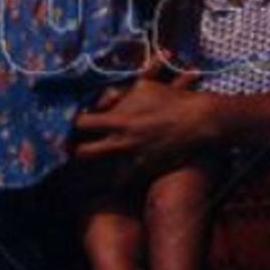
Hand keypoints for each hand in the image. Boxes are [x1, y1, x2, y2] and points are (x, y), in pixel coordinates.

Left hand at [71, 64, 208, 183]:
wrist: (199, 121)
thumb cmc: (171, 99)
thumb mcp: (142, 87)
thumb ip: (120, 92)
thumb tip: (105, 93)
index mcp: (119, 119)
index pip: (82, 124)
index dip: (72, 125)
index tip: (70, 126)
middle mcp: (123, 141)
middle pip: (84, 153)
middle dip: (74, 152)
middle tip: (70, 151)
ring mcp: (134, 158)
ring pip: (101, 174)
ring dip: (93, 172)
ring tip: (84, 173)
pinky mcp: (146, 171)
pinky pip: (123, 182)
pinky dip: (116, 182)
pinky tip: (109, 183)